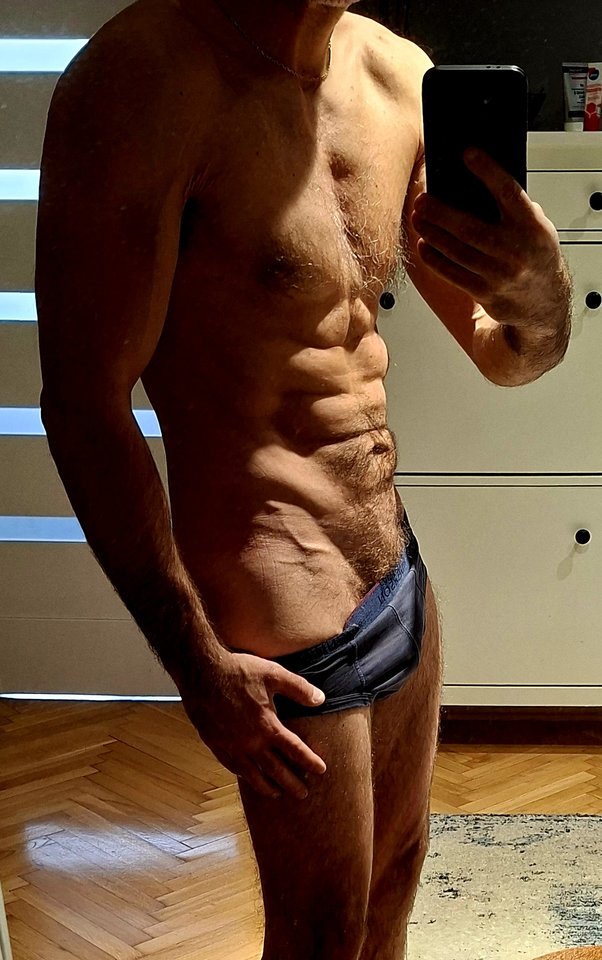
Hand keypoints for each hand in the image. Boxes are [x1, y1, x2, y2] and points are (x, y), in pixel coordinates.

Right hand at [176, 649, 326, 799]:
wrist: (202, 671)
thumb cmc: (238, 670)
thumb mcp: (273, 674)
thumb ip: (298, 689)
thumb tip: (320, 699)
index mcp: (267, 726)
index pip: (294, 750)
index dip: (309, 761)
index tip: (321, 770)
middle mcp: (250, 742)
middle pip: (275, 770)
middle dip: (291, 783)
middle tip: (302, 795)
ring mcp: (231, 745)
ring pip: (252, 774)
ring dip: (266, 786)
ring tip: (276, 794)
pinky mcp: (215, 743)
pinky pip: (231, 766)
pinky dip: (243, 775)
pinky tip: (247, 776)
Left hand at [412, 148, 567, 331]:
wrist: (544, 302)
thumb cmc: (536, 257)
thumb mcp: (537, 227)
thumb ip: (514, 208)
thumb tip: (475, 187)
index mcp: (532, 226)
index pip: (508, 192)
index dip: (488, 171)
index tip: (468, 154)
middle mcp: (515, 250)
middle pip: (470, 227)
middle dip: (441, 212)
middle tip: (422, 200)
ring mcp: (499, 274)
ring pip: (456, 251)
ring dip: (432, 233)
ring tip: (417, 218)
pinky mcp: (484, 292)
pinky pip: (452, 274)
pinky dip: (434, 258)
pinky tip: (424, 245)